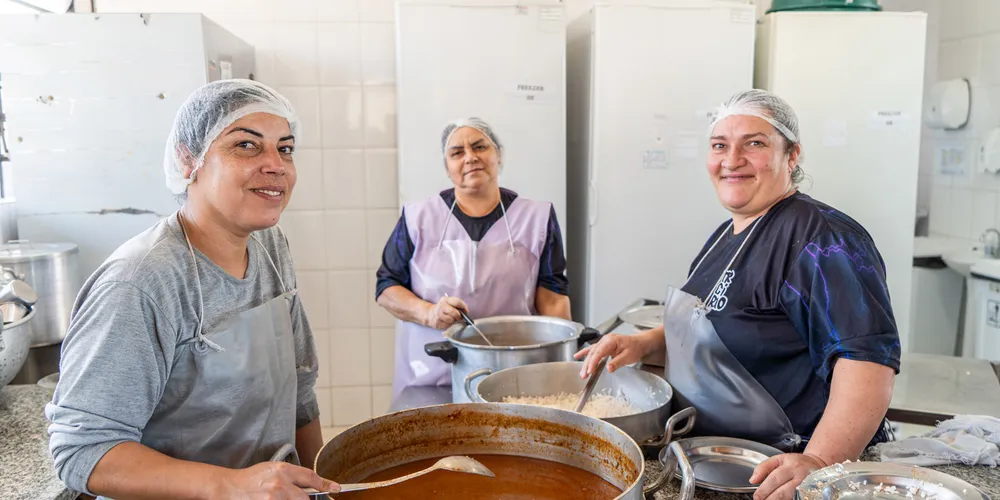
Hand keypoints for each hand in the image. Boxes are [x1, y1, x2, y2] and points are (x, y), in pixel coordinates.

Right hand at [218, 461, 340, 499]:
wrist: (228, 488)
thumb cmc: (249, 479)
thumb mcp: (271, 469)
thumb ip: (290, 475)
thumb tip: (309, 484)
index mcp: (282, 470)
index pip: (310, 477)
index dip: (325, 484)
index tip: (335, 488)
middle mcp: (280, 485)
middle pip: (306, 499)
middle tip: (304, 499)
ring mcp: (273, 499)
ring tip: (280, 497)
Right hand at [424, 296, 468, 329]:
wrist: (430, 314)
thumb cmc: (444, 308)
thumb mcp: (449, 303)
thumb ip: (457, 305)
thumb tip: (466, 312)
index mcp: (445, 299)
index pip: (457, 302)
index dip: (464, 307)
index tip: (466, 311)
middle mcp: (441, 306)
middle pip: (455, 312)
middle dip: (459, 316)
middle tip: (459, 317)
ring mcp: (438, 315)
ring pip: (451, 320)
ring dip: (454, 321)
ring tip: (451, 319)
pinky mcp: (437, 323)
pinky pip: (448, 325)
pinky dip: (449, 324)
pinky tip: (446, 322)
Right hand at [573, 333, 652, 377]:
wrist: (639, 343)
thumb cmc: (635, 348)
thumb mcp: (628, 356)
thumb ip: (618, 362)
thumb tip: (608, 368)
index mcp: (611, 341)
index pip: (599, 352)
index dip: (593, 362)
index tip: (590, 371)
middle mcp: (605, 340)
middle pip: (593, 353)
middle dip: (587, 365)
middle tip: (584, 375)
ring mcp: (603, 342)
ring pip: (591, 352)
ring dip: (586, 362)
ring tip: (582, 373)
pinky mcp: (603, 345)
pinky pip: (592, 349)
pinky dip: (584, 353)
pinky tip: (577, 356)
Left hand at [750, 453, 827, 499]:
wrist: (816, 464)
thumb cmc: (795, 462)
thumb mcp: (779, 459)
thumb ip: (764, 467)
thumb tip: (753, 479)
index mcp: (791, 466)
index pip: (774, 479)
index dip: (764, 489)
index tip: (757, 496)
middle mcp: (800, 477)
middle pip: (783, 492)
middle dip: (770, 499)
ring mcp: (807, 487)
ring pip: (791, 498)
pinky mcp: (811, 493)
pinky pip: (797, 499)